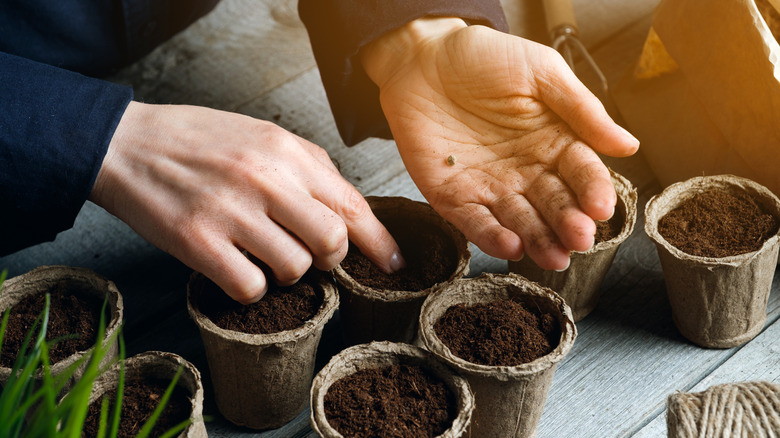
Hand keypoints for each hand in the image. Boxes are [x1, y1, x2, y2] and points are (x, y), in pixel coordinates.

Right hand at [90, 102, 403, 302]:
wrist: (126, 145)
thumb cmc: (198, 142)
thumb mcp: (261, 135)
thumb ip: (309, 168)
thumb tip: (351, 210)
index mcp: (286, 151)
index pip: (351, 204)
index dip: (379, 241)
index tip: (393, 263)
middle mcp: (265, 180)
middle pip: (332, 241)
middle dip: (330, 257)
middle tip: (312, 254)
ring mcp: (232, 213)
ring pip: (294, 268)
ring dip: (286, 272)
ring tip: (263, 253)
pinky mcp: (199, 243)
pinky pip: (251, 287)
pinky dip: (251, 287)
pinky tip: (236, 267)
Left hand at [361, 18, 638, 270]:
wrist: (423, 57)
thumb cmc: (484, 58)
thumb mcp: (541, 72)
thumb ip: (582, 110)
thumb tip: (628, 145)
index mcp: (554, 142)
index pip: (582, 173)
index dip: (593, 191)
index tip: (601, 207)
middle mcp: (526, 171)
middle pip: (554, 205)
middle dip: (568, 224)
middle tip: (580, 239)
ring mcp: (491, 186)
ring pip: (520, 221)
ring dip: (537, 241)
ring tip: (553, 256)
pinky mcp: (454, 195)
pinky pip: (474, 221)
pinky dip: (491, 236)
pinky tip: (511, 246)